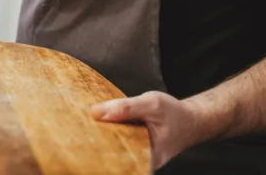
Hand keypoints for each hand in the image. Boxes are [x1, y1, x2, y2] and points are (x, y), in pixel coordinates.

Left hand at [91, 91, 211, 169]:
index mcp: (147, 158)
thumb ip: (125, 108)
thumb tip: (96, 112)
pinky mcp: (134, 150)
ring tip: (81, 131)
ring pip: (113, 150)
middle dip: (94, 146)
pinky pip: (117, 144)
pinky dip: (108, 135)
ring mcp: (138, 157)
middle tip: (74, 136)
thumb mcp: (151, 104)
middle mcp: (141, 162)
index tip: (79, 143)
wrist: (191, 120)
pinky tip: (95, 127)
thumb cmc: (174, 113)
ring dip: (100, 139)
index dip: (96, 153)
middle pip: (111, 156)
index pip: (114, 160)